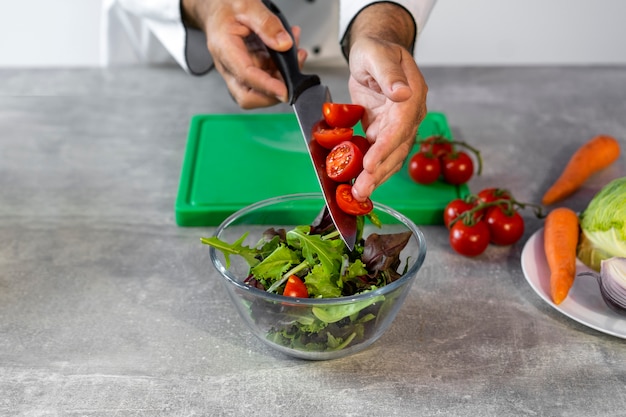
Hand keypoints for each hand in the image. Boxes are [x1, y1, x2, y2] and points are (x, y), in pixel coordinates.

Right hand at [181, 0, 306, 108]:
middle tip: (293, 78)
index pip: (245, 76)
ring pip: (261, 90)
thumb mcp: (247, 5)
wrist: (216, 7)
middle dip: (273, 94)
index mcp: (224, 48)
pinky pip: (267, 77)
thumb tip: (284, 44)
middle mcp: (229, 65)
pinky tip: (290, 51)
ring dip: (283, 78)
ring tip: (297, 54)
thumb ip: (267, 24)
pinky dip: (282, 69)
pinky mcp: (249, 69)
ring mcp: (238, 70)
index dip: (267, 87)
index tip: (285, 91)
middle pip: (247, 96)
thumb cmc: (226, 6)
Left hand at [349, 38, 427, 200]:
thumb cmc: (376, 50)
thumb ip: (388, 73)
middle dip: (379, 171)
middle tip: (361, 190)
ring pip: (391, 156)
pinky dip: (371, 169)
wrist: (374, 53)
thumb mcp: (377, 54)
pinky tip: (360, 183)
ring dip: (376, 177)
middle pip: (397, 147)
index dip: (386, 147)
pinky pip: (380, 154)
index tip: (371, 164)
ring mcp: (398, 125)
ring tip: (359, 194)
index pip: (401, 125)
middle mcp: (409, 114)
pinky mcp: (385, 130)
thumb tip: (401, 93)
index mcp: (412, 94)